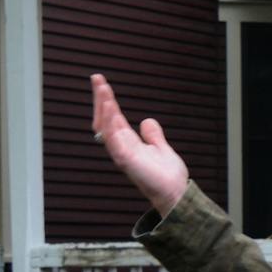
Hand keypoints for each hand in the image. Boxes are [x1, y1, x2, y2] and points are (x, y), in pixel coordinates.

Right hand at [90, 74, 189, 214]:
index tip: (101, 83)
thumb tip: (147, 121)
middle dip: (100, 99)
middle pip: (105, 118)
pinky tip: (109, 110)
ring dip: (103, 107)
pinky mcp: (126, 160)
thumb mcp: (160, 148)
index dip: (107, 100)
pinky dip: (110, 125)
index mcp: (128, 142)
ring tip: (102, 89)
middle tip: (97, 79)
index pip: (113, 117)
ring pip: (106, 126)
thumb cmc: (166, 176)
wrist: (175, 192)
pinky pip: (113, 140)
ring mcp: (121, 153)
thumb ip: (152, 135)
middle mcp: (121, 146)